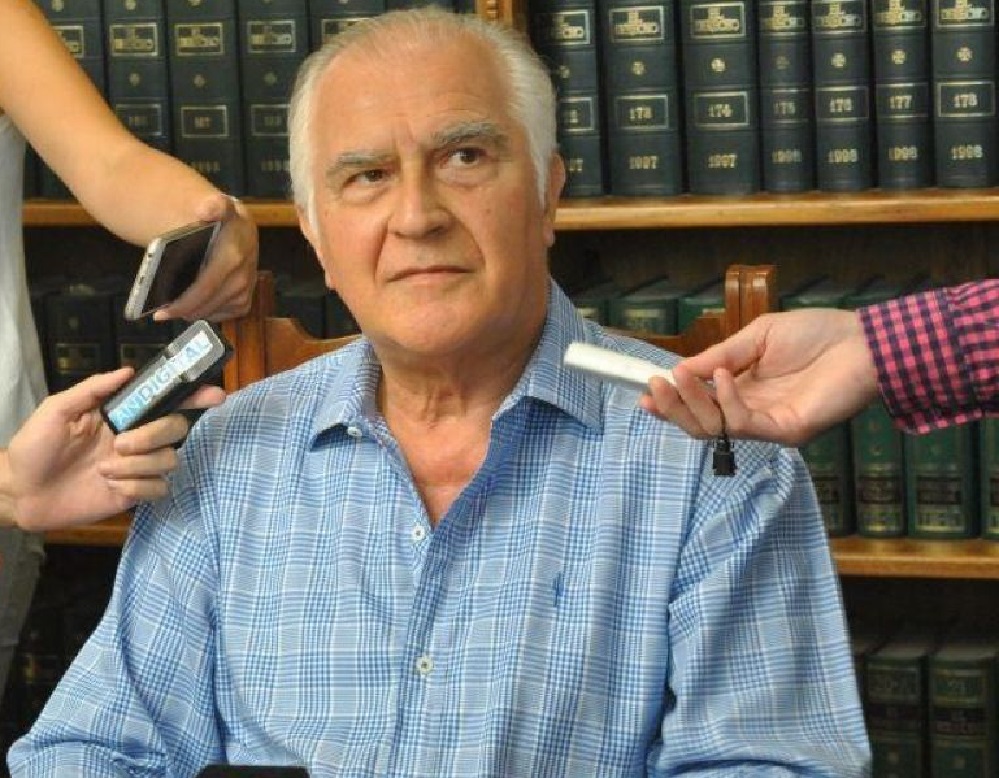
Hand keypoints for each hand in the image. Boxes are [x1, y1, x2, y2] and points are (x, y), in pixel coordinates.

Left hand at [6, 368, 224, 530]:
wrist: (20, 493)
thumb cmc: (33, 448)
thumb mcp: (56, 410)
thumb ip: (92, 389)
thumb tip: (128, 370)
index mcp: (120, 415)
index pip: (164, 401)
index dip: (192, 395)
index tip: (214, 394)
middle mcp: (135, 439)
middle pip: (176, 429)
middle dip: (154, 436)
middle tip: (120, 445)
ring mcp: (136, 467)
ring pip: (169, 459)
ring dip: (137, 465)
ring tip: (104, 470)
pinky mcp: (134, 494)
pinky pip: (158, 488)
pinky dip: (137, 488)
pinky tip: (111, 487)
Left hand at [153, 193, 257, 322]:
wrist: (240, 228)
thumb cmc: (222, 221)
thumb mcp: (218, 206)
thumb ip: (214, 205)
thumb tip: (206, 211)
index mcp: (234, 253)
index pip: (207, 284)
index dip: (185, 301)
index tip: (162, 311)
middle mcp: (244, 274)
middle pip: (209, 301)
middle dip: (183, 310)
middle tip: (160, 314)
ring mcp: (247, 288)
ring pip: (216, 309)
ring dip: (194, 313)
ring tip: (172, 312)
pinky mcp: (246, 298)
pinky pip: (226, 313)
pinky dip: (209, 313)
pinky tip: (193, 310)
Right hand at [638, 308, 880, 445]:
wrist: (864, 342)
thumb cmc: (817, 335)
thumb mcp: (758, 337)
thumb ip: (721, 355)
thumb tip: (682, 368)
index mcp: (743, 390)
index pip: (699, 405)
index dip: (671, 401)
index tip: (645, 390)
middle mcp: (752, 411)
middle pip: (700, 424)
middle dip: (672, 408)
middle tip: (653, 388)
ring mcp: (768, 424)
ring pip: (715, 429)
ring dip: (691, 404)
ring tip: (678, 377)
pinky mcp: (786, 431)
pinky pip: (744, 424)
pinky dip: (726, 401)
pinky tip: (722, 377)